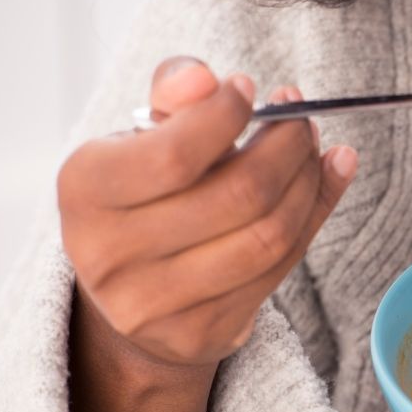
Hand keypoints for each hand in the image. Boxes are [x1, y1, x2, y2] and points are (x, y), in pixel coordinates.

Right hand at [59, 56, 357, 367]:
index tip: (251, 89)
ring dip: (309, 184)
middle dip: (287, 148)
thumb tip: (204, 78)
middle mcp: (111, 253)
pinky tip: (326, 180)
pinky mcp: (203, 333)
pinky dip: (315, 217)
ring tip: (314, 150)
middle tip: (302, 121)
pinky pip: (281, 269)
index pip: (175, 154)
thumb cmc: (143, 196)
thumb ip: (173, 97)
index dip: (227, 116)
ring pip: (269, 236)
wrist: (131, 294)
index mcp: (86, 190)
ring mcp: (156, 303)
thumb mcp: (140, 139)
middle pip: (239, 195)